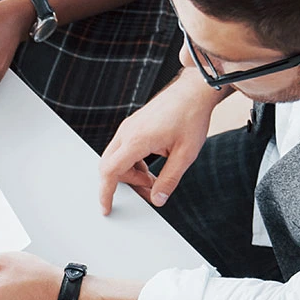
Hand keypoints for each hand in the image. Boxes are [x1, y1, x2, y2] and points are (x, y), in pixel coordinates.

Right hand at [96, 74, 225, 214]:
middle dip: (125, 183)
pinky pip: (123, 149)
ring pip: (116, 158)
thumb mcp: (185, 154)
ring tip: (153, 179)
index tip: (106, 207)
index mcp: (137, 140)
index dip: (105, 193)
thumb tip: (158, 199)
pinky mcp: (133, 125)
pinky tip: (150, 166)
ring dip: (131, 173)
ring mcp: (128, 127)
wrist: (193, 92)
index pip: (110, 171)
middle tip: (147, 191)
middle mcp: (127, 132)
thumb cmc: (191, 117)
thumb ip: (169, 179)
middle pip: (110, 166)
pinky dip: (133, 162)